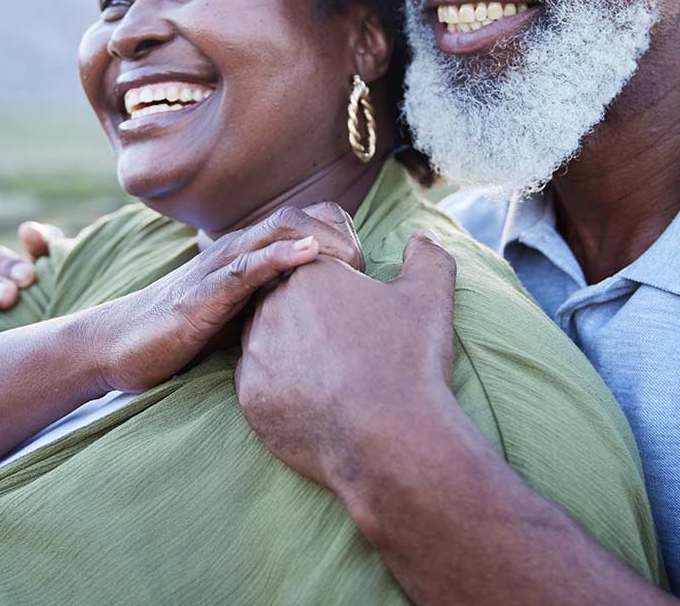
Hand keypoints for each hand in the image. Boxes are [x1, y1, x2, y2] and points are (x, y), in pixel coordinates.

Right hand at [88, 204, 366, 392]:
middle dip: (343, 235)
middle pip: (303, 215)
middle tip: (366, 273)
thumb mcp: (241, 317)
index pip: (309, 222)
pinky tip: (309, 257)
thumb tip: (325, 322)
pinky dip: (280, 257)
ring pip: (278, 229)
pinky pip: (245, 266)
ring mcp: (219, 268)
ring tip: (350, 261)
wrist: (120, 344)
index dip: (345, 236)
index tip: (369, 274)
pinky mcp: (203, 294)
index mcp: (251, 254)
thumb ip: (274, 307)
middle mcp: (238, 250)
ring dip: (322, 239)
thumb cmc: (183, 332)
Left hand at [235, 229, 458, 489]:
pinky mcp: (249, 397)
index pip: (315, 269)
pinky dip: (284, 389)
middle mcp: (271, 306)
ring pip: (269, 341)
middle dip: (313, 319)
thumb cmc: (409, 362)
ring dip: (294, 351)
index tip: (364, 316)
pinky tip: (318, 401)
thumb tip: (421, 237)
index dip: (342, 290)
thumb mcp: (430, 297)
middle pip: (287, 302)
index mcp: (309, 273)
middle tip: (351, 348)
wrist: (390, 442)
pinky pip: (261, 384)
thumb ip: (426, 257)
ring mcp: (254, 354)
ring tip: (336, 374)